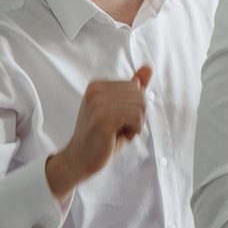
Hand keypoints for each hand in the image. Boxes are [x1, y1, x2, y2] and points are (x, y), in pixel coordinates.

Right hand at [46, 66, 152, 200]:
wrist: (79, 159)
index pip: (135, 87)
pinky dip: (134, 131)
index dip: (133, 107)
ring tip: (117, 133)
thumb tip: (148, 68)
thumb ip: (132, 89)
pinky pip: (136, 118)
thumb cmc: (101, 136)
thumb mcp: (118, 109)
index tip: (116, 120)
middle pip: (139, 95)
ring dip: (135, 125)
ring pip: (140, 107)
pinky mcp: (103, 120)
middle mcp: (95, 91)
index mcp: (96, 85)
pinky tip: (118, 137)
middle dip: (136, 115)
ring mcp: (97, 104)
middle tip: (118, 128)